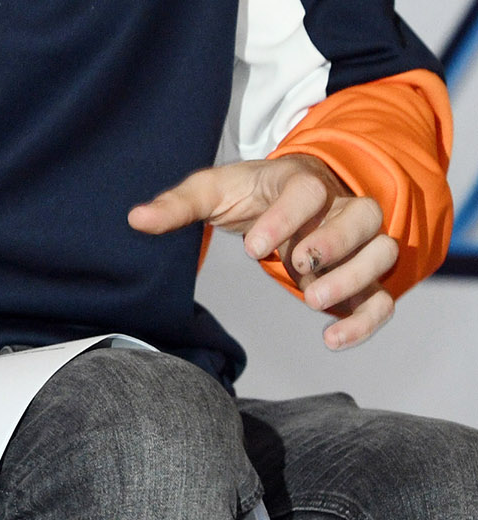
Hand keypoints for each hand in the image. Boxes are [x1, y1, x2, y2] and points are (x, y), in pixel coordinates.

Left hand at [130, 154, 397, 349]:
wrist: (283, 197)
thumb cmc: (248, 193)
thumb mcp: (211, 191)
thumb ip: (177, 205)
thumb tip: (135, 219)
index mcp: (300, 180)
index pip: (309, 190)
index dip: (287, 219)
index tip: (253, 249)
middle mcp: (340, 207)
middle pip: (364, 217)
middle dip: (335, 244)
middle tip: (298, 269)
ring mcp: (359, 242)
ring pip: (383, 253)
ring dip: (354, 278)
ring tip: (312, 300)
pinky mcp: (365, 278)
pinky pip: (383, 298)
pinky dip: (366, 321)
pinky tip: (331, 339)